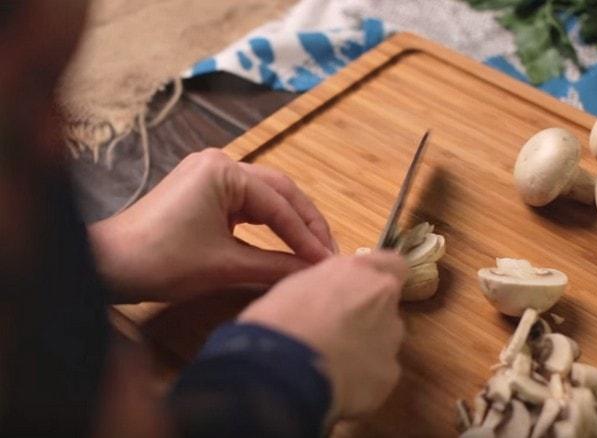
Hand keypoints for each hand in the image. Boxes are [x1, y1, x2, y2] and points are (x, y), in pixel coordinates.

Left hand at [89, 149, 335, 302]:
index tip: (326, 261)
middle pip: (279, 191)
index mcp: (223, 170)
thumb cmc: (160, 261)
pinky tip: (283, 240)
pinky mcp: (203, 189)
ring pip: (265, 196)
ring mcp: (209, 173)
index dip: (306, 236)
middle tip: (327, 252)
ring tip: (312, 248)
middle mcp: (219, 162)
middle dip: (305, 223)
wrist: (107, 264)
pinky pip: (246, 203)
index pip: (279, 205)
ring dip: (289, 222)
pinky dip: (267, 223)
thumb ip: (275, 265)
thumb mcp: (225, 265)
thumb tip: (313, 271)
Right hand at [238, 251, 407, 418]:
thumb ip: (330, 285)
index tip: (361, 292)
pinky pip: (380, 372)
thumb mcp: (299, 284)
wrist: (281, 367)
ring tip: (335, 363)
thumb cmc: (279, 319)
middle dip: (369, 317)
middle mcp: (383, 298)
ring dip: (367, 348)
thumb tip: (333, 295)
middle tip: (338, 333)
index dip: (379, 281)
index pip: (393, 265)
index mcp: (360, 270)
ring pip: (386, 340)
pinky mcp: (390, 373)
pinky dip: (364, 378)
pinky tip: (339, 384)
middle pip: (386, 306)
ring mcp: (391, 336)